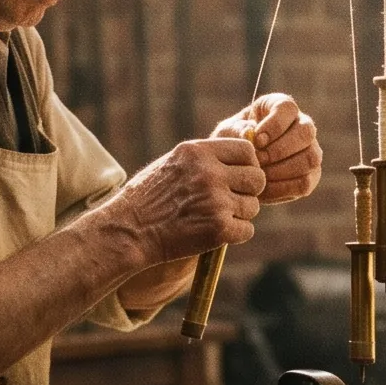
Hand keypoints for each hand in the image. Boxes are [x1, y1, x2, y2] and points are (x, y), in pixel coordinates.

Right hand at [109, 135, 265, 262]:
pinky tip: (214, 233)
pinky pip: (246, 230)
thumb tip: (240, 159)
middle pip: (257, 178)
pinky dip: (234, 235)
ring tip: (214, 218)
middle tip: (232, 201)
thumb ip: (204, 159)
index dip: (248, 165)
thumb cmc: (147, 199)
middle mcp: (209, 173)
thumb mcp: (173, 163)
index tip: (238, 177)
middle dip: (249, 191)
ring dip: (240, 215)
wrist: (128, 231)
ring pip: (253, 206)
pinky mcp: (218, 229)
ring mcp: (215, 201)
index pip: (247, 150)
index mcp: (198, 152)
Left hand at [214, 93, 321, 204]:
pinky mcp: (311, 175)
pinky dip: (283, 188)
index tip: (257, 140)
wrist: (237, 169)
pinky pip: (305, 182)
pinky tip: (264, 188)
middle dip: (280, 149)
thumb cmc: (233, 144)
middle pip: (306, 132)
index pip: (287, 108)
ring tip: (260, 176)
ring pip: (310, 158)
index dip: (274, 125)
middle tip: (259, 160)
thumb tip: (251, 133)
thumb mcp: (227, 134)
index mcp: (282, 107)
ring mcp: (311, 150)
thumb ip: (236, 130)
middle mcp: (303, 125)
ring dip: (282, 170)